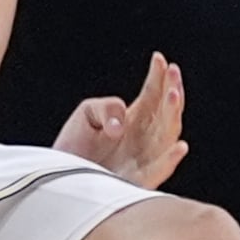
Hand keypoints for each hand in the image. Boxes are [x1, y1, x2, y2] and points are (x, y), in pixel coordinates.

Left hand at [53, 52, 189, 187]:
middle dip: (172, 90)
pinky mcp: (138, 181)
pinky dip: (170, 160)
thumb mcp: (87, 114)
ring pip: (168, 135)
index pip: (153, 95)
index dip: (159, 77)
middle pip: (166, 112)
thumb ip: (107, 107)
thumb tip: (122, 124)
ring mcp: (144, 158)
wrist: (59, 177)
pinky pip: (159, 171)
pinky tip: (180, 146)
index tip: (159, 59)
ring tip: (173, 94)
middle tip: (171, 71)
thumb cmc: (74, 148)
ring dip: (173, 115)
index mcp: (135, 120)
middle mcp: (144, 138)